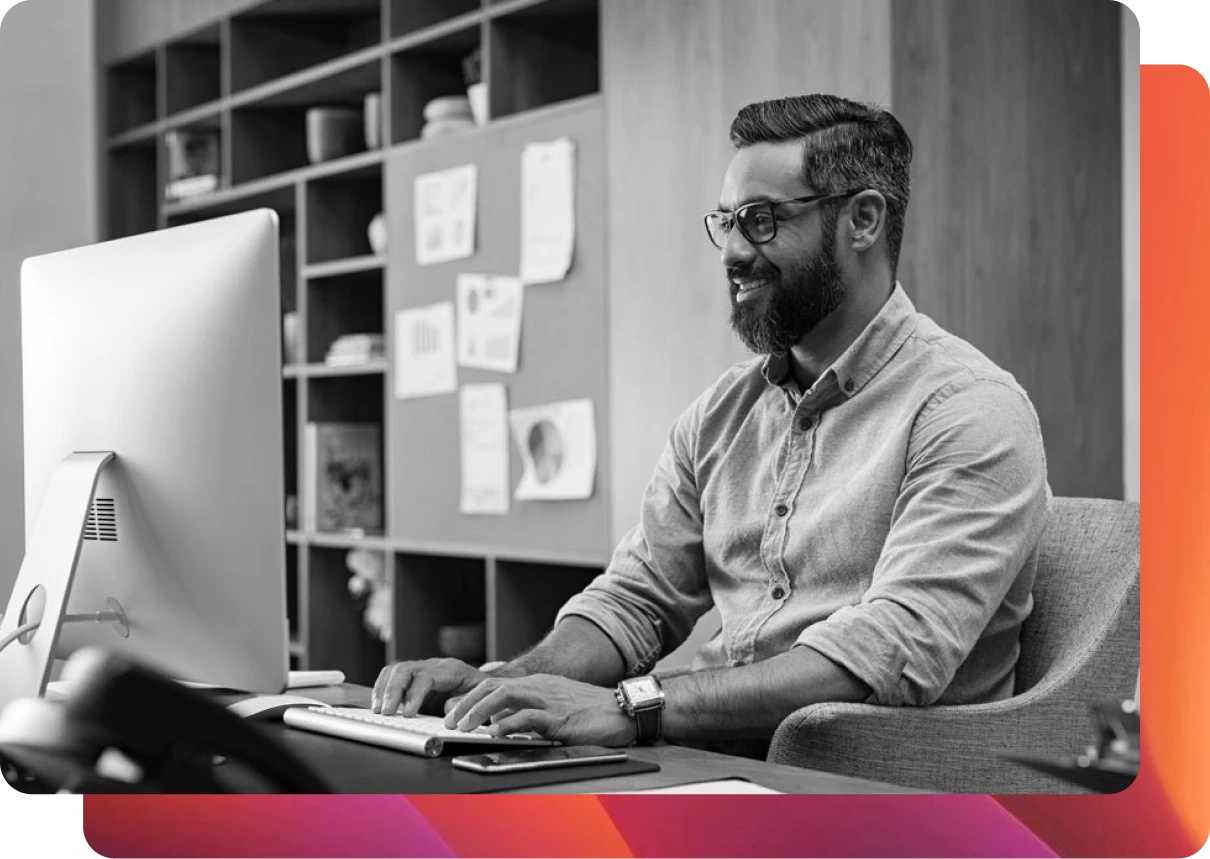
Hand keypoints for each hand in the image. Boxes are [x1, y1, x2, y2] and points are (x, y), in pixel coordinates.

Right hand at [371, 658, 487, 715]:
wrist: (486, 683)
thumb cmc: (482, 691)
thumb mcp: (479, 698)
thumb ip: (464, 703)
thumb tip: (447, 710)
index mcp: (450, 669)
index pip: (426, 676)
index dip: (414, 693)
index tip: (407, 712)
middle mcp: (433, 665)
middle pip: (405, 669)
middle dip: (392, 691)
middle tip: (386, 712)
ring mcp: (422, 668)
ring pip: (396, 670)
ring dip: (383, 690)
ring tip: (378, 710)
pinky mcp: (414, 676)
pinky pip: (393, 675)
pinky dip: (383, 688)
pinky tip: (379, 704)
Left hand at [443, 673, 636, 746]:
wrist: (624, 709)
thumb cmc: (593, 710)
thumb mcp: (556, 705)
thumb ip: (530, 711)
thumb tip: (501, 722)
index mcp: (537, 684)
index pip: (495, 684)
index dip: (471, 697)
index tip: (453, 712)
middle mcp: (539, 687)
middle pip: (493, 687)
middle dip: (467, 703)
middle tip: (450, 721)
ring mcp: (549, 699)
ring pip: (504, 696)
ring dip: (479, 711)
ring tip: (464, 726)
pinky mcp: (560, 717)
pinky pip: (528, 716)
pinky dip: (508, 723)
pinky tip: (495, 733)